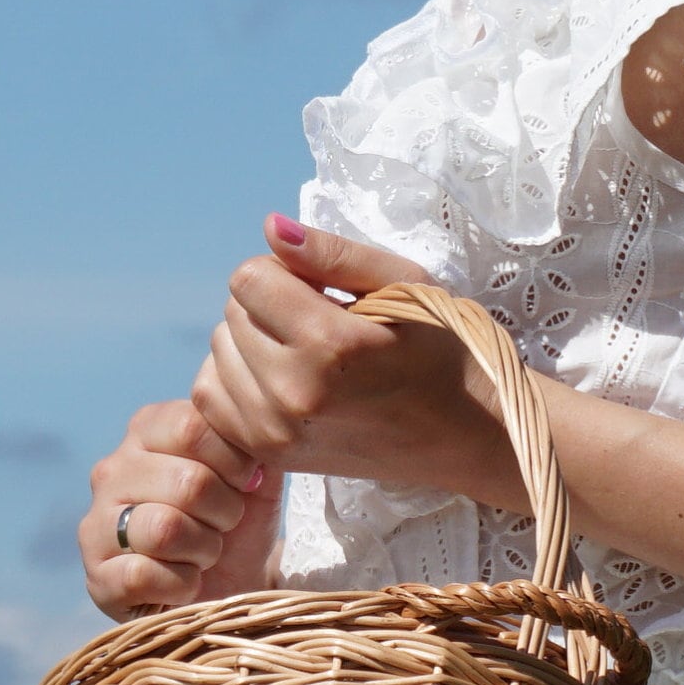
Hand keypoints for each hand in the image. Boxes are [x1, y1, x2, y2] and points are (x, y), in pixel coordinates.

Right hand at [78, 400, 281, 618]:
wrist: (231, 586)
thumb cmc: (238, 523)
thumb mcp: (255, 472)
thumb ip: (251, 438)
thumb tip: (251, 423)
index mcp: (146, 432)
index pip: (190, 427)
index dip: (234, 461)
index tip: (247, 483)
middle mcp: (111, 472)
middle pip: (186, 482)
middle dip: (225, 512)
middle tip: (226, 526)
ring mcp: (96, 526)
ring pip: (164, 529)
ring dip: (205, 550)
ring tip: (206, 554)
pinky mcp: (98, 579)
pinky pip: (143, 575)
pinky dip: (181, 585)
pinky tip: (186, 584)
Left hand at [189, 216, 527, 508]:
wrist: (470, 435)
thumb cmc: (446, 350)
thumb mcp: (406, 284)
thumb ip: (333, 254)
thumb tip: (270, 228)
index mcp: (330, 346)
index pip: (249, 278)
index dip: (283, 272)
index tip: (322, 289)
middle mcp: (294, 394)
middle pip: (230, 315)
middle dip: (267, 307)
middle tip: (320, 322)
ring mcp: (278, 433)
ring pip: (218, 355)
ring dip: (251, 343)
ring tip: (305, 353)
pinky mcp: (272, 456)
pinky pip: (213, 399)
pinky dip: (237, 380)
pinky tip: (280, 378)